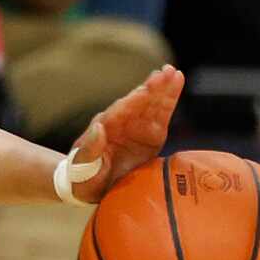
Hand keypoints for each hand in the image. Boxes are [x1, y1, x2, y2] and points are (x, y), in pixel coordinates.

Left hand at [64, 65, 184, 202]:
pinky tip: (177, 82)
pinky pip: (162, 114)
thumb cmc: (83, 177)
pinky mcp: (151, 134)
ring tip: (175, 73)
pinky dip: (170, 99)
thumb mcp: (82, 168)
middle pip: (139, 101)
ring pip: (152, 103)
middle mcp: (122, 121)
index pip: (121, 111)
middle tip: (165, 73)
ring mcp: (138, 126)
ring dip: (163, 88)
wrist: (94, 186)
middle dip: (152, 88)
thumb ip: (90, 150)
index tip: (144, 91)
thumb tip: (98, 127)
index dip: (133, 101)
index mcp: (105, 127)